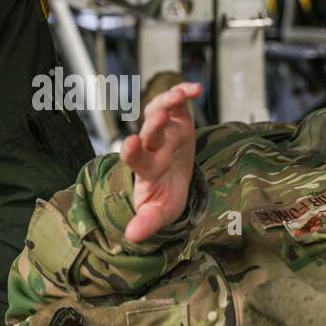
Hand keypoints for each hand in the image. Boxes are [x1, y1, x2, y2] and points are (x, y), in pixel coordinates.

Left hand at [121, 81, 201, 242]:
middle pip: (150, 133)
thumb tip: (132, 237)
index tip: (130, 146)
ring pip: (160, 111)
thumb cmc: (165, 196)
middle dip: (154, 125)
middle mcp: (152, 146)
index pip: (136, 160)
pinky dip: (184, 93)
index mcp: (147, 168)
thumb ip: (147, 222)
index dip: (133, 152)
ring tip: (180, 96)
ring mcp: (164, 130)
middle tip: (158, 116)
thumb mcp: (160, 213)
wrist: (173, 180)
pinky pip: (178, 103)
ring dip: (167, 102)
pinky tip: (195, 88)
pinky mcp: (177, 119)